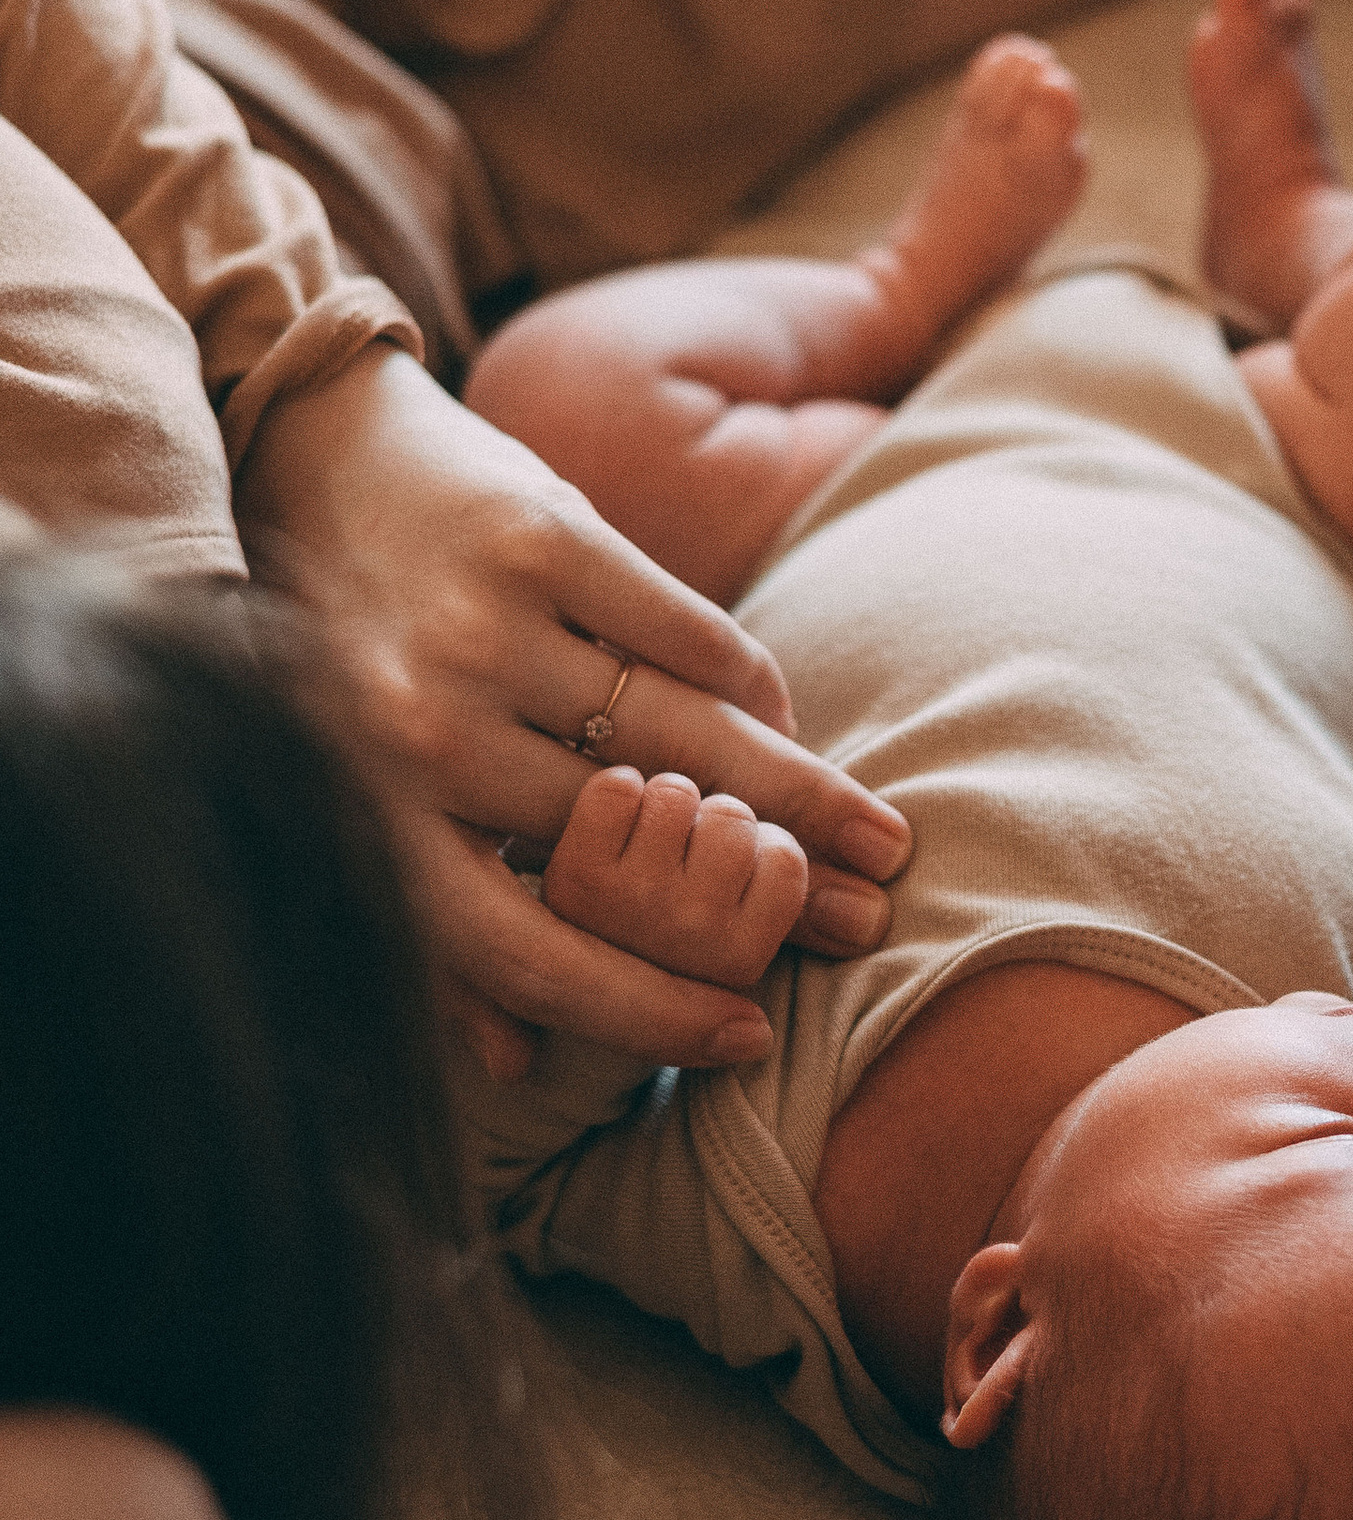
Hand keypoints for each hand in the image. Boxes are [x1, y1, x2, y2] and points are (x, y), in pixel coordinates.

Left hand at [235, 346, 910, 1077]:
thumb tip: (515, 1066)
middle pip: (637, 840)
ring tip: (874, 836)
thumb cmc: (350, 654)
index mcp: (369, 811)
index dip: (646, 1008)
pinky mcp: (544, 535)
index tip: (743, 1035)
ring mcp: (483, 626)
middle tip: (861, 920)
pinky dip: (752, 684)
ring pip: (684, 737)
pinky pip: (688, 634)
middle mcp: (419, 726)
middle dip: (766, 890)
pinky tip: (789, 720)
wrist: (311, 452)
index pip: (529, 948)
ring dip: (795, 793)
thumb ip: (431, 926)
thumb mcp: (366, 789)